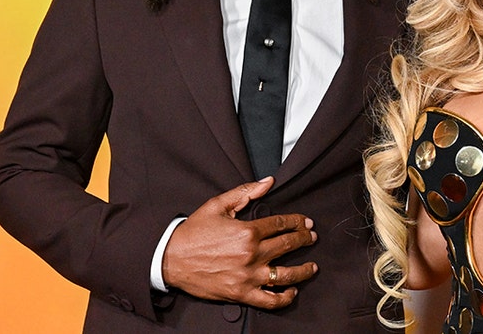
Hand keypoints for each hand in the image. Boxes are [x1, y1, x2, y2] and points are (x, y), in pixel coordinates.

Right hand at [162, 177, 317, 307]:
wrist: (170, 259)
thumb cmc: (193, 232)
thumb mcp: (217, 206)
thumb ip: (245, 192)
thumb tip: (268, 182)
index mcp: (247, 231)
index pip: (281, 224)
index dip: (297, 222)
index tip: (306, 223)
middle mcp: (252, 254)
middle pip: (289, 245)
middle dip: (305, 239)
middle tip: (312, 237)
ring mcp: (248, 276)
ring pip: (286, 275)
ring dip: (304, 270)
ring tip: (312, 267)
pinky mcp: (241, 293)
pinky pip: (269, 300)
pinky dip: (285, 297)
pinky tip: (292, 291)